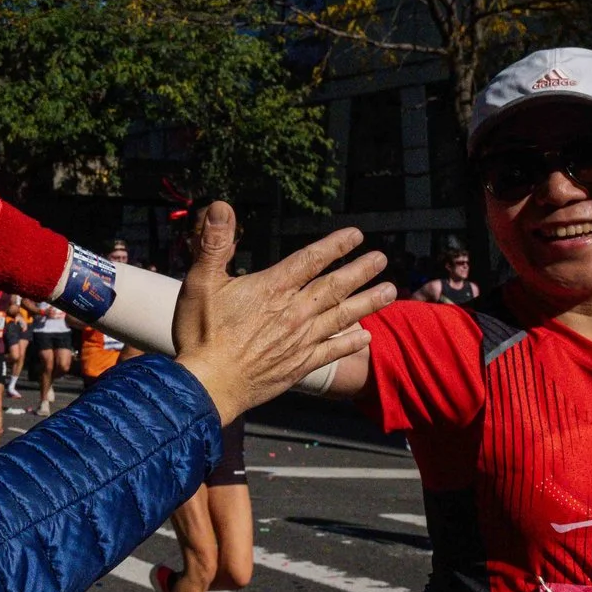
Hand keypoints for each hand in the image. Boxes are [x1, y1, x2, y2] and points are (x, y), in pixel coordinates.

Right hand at [171, 203, 392, 424]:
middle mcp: (293, 312)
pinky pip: (332, 351)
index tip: (356, 235)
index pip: (310, 260)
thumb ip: (214, 243)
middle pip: (335, 286)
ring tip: (390, 291)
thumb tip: (219, 206)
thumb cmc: (200, 333)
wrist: (207, 384)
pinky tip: (366, 337)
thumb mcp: (200, 281)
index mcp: (272, 288)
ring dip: (367, 302)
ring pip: (341, 317)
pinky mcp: (299, 365)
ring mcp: (300, 340)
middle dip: (360, 270)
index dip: (335, 245)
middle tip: (382, 258)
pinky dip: (350, 342)